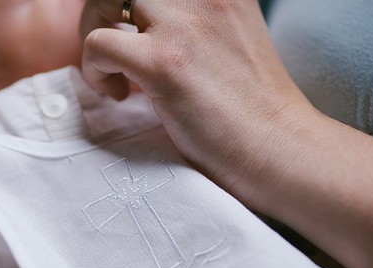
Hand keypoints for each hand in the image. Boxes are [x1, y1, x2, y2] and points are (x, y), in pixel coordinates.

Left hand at [80, 0, 311, 199]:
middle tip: (113, 48)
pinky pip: (98, 44)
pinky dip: (95, 71)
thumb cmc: (253, 106)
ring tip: (114, 71)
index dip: (131, 4)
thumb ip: (193, 19)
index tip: (134, 31)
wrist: (279, 147)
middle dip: (104, 8)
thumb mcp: (230, 35)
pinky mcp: (165, 64)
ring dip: (93, 32)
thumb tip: (142, 24)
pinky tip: (119, 95)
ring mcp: (184, 25)